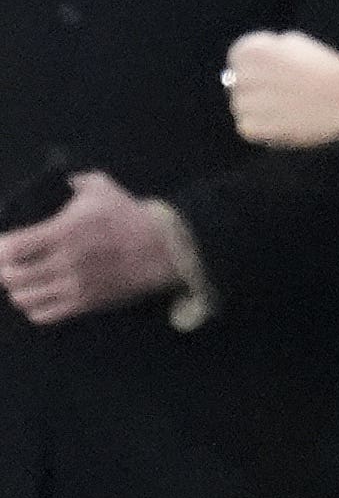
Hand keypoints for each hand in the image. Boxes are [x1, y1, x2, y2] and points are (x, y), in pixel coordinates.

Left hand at [0, 170, 179, 324]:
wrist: (165, 249)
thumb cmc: (129, 217)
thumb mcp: (102, 188)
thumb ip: (76, 182)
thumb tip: (63, 181)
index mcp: (62, 233)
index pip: (9, 249)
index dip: (0, 249)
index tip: (5, 245)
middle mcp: (63, 263)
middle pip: (11, 278)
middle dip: (5, 271)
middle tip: (12, 264)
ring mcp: (74, 286)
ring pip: (23, 299)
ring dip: (18, 290)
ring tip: (25, 281)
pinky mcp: (85, 304)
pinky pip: (44, 316)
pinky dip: (34, 308)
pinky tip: (41, 296)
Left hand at [224, 31, 338, 148]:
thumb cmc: (328, 68)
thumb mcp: (296, 43)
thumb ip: (269, 52)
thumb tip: (248, 70)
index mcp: (253, 51)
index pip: (239, 58)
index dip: (260, 67)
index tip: (281, 74)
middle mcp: (244, 74)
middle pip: (239, 83)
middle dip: (259, 88)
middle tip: (287, 94)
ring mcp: (247, 102)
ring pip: (241, 106)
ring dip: (259, 109)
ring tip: (287, 108)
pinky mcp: (254, 127)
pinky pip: (247, 126)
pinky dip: (263, 127)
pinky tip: (285, 121)